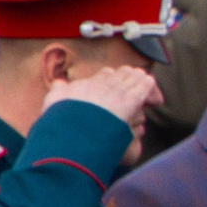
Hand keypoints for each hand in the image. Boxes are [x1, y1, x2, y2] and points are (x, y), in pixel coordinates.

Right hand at [45, 64, 161, 125]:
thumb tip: (59, 82)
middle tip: (133, 83)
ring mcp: (118, 92)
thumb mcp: (53, 102)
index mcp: (87, 83)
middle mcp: (103, 84)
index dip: (112, 77)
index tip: (114, 81)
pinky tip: (154, 96)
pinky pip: (144, 88)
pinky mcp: (130, 101)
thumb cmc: (61, 122)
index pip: (106, 74)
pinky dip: (150, 89)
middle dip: (127, 78)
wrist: (72, 132)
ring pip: (134, 78)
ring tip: (144, 84)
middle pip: (122, 74)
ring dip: (139, 81)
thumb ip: (58, 90)